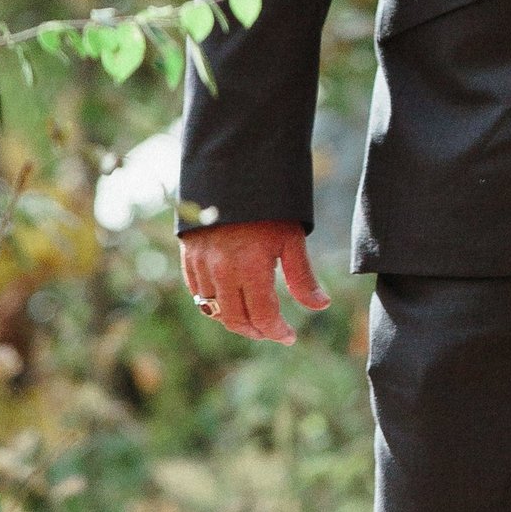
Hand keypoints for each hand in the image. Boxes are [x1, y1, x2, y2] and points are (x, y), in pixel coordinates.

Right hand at [180, 218, 327, 342]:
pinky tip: (230, 301)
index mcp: (250, 268)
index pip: (263, 316)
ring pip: (214, 309)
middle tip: (271, 332)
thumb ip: (302, 277)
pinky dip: (213, 303)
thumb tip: (321, 305)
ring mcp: (201, 265)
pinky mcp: (189, 257)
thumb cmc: (267, 207)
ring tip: (253, 319)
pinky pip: (198, 293)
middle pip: (236, 319)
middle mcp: (222, 271)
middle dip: (256, 331)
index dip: (277, 332)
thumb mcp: (291, 239)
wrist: (231, 174)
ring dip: (234, 320)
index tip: (289, 337)